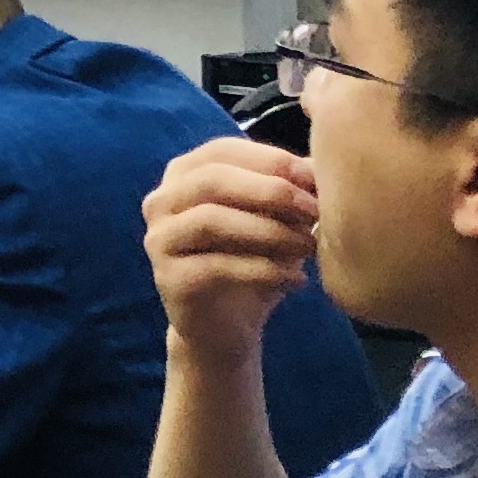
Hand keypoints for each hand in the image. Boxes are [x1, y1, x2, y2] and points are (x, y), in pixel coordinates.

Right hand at [142, 141, 318, 372]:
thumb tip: (318, 166)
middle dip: (270, 191)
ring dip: (268, 230)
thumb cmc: (251, 262)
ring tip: (310, 246)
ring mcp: (159, 240)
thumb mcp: (273, 220)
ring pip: (211, 220)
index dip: (270, 160)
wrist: (225, 327)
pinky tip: (297, 280)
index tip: (315, 178)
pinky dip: (264, 270)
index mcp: (183, 175)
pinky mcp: (168, 280)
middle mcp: (161, 201)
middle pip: (212, 179)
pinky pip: (216, 266)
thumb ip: (288, 190)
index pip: (222, 150)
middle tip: (315, 210)